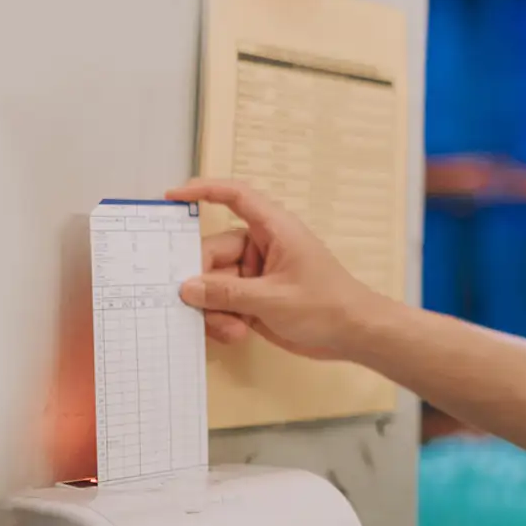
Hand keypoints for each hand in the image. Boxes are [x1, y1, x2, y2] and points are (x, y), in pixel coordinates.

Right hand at [165, 181, 381, 360]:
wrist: (353, 335)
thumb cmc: (324, 306)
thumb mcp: (272, 299)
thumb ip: (226, 293)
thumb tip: (186, 287)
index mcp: (274, 229)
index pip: (237, 197)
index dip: (204, 190)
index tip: (172, 196)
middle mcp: (262, 247)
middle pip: (213, 253)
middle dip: (204, 284)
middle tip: (201, 311)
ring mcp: (257, 274)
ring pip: (215, 284)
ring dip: (215, 309)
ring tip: (232, 330)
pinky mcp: (256, 298)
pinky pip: (224, 303)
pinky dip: (223, 319)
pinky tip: (237, 335)